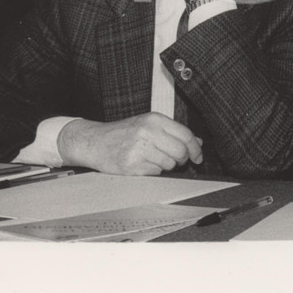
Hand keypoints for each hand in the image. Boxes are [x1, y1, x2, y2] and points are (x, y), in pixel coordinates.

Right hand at [57, 113, 203, 175]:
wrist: (94, 142)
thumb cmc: (123, 133)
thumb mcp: (149, 125)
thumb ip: (173, 132)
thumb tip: (197, 142)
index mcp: (154, 120)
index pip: (185, 134)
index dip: (195, 148)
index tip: (198, 156)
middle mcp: (147, 132)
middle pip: (180, 151)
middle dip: (182, 160)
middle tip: (177, 161)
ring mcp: (139, 149)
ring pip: (169, 164)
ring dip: (166, 166)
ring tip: (153, 159)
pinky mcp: (131, 165)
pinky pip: (155, 173)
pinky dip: (154, 171)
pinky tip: (143, 164)